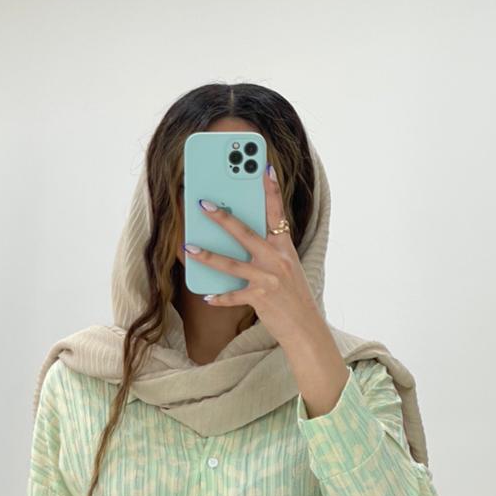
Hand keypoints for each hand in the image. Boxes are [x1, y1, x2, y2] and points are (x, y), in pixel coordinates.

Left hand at [184, 165, 323, 347]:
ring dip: (208, 255)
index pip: (278, 213)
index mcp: (285, 248)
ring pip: (232, 263)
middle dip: (222, 217)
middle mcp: (277, 260)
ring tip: (189, 247)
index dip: (271, 189)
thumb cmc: (293, 297)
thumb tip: (239, 239)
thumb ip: (268, 252)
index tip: (264, 166)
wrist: (306, 328)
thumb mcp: (287, 269)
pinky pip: (234, 295)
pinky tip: (207, 296)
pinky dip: (219, 297)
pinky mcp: (261, 298)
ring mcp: (269, 279)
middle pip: (245, 233)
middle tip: (203, 204)